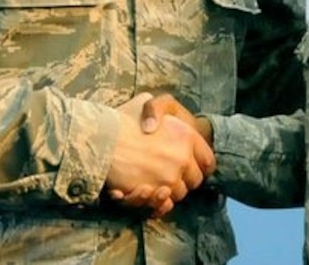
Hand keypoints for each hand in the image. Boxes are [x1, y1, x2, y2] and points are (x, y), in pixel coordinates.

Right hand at [105, 95, 214, 217]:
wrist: (101, 137)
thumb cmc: (121, 119)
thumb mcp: (145, 103)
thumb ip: (159, 109)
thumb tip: (160, 117)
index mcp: (186, 135)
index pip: (208, 160)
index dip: (200, 165)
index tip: (189, 166)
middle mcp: (183, 157)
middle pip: (195, 180)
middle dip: (185, 179)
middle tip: (169, 174)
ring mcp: (170, 176)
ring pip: (179, 194)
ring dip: (170, 191)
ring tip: (155, 183)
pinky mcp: (154, 191)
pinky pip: (164, 204)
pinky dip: (158, 203)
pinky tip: (148, 191)